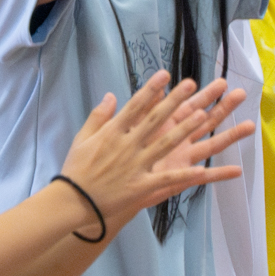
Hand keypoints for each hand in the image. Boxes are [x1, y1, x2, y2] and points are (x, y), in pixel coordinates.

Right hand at [56, 73, 253, 228]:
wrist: (72, 201)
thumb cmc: (76, 169)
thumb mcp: (82, 138)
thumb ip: (98, 116)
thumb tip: (111, 95)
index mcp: (112, 132)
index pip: (135, 106)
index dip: (151, 89)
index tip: (165, 74)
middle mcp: (127, 146)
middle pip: (155, 119)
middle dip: (174, 101)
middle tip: (190, 83)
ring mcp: (136, 166)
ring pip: (165, 144)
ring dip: (184, 129)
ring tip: (202, 115)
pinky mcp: (141, 186)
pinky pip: (167, 179)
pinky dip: (184, 175)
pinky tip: (202, 169)